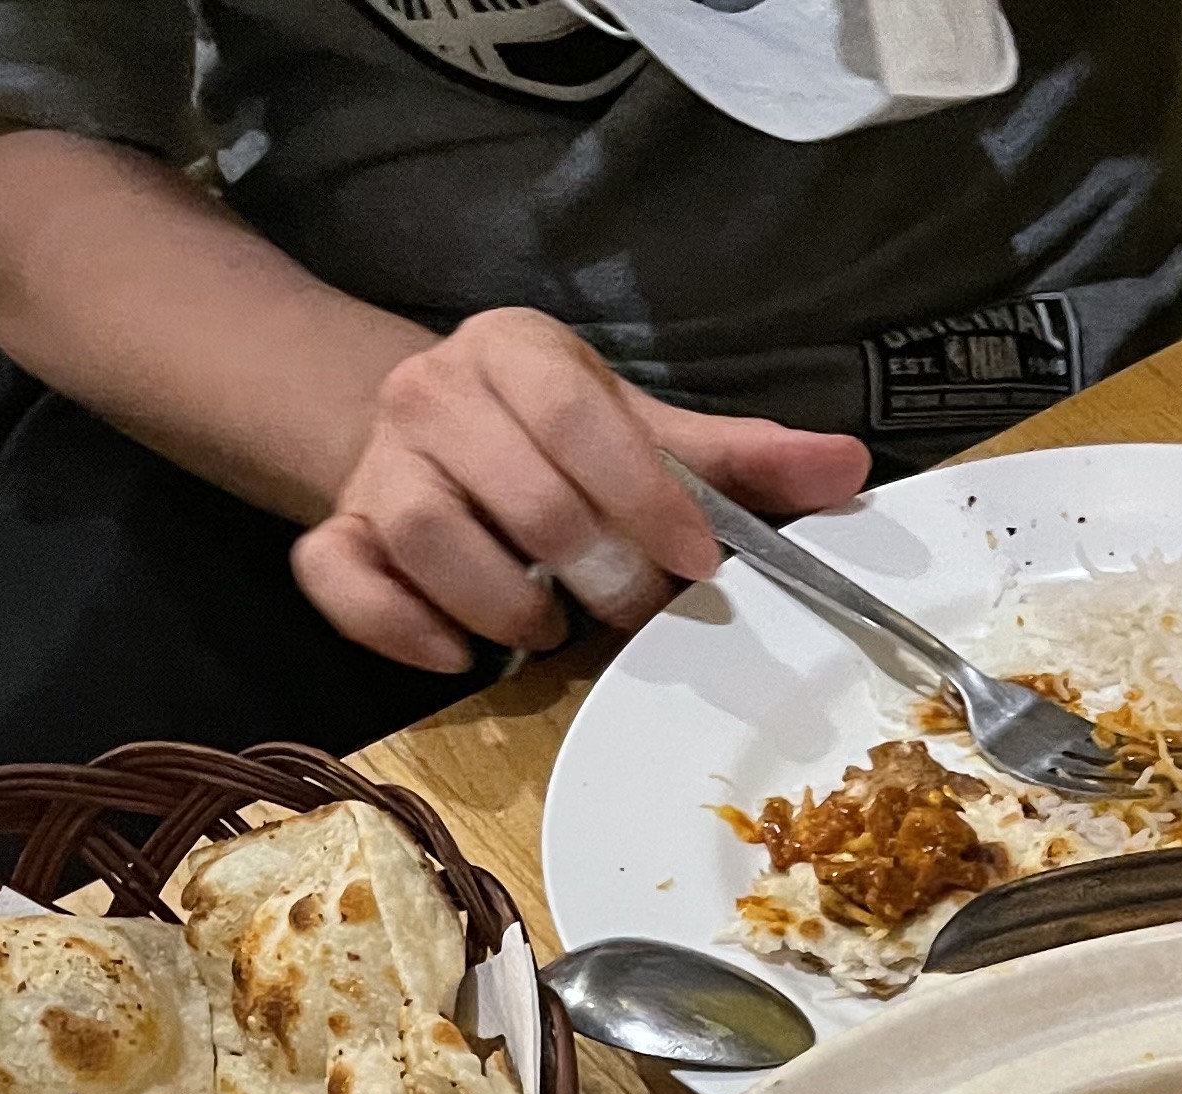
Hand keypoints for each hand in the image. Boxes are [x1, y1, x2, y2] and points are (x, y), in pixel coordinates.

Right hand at [290, 311, 871, 670]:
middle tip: (633, 610)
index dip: (647, 498)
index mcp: (516, 352)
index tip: (697, 563)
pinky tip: (459, 654)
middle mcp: (432, 393)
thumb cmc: (552, 438)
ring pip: (429, 538)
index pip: (582, 417)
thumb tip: (849, 469)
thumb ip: (740, 458)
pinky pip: (343, 581)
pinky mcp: (332, 530)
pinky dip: (401, 630)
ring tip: (548, 626)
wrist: (428, 434)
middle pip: (522, 495)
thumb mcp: (641, 429)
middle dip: (597, 573)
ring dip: (506, 606)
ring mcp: (374, 464)